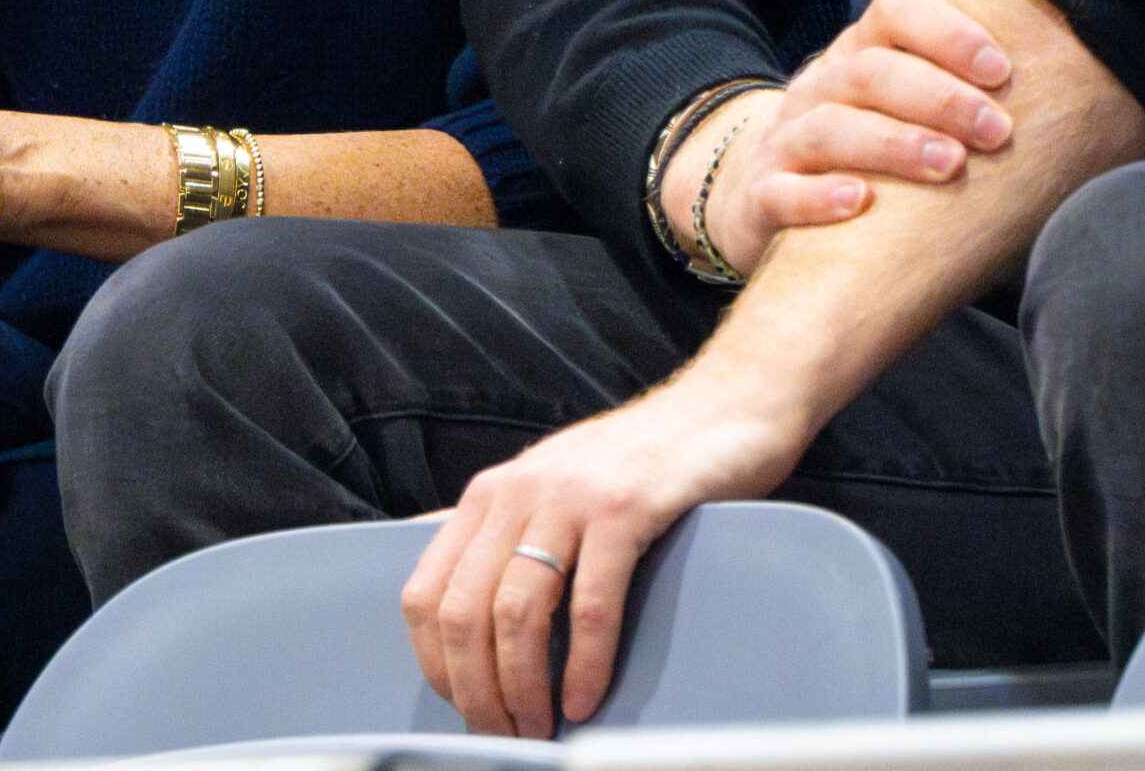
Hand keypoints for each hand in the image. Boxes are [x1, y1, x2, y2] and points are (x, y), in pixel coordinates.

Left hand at [402, 369, 801, 738]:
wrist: (718, 408)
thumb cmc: (634, 462)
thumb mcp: (550, 488)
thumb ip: (505, 535)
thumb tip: (455, 607)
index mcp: (490, 494)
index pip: (425, 593)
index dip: (436, 666)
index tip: (462, 707)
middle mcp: (519, 491)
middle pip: (465, 613)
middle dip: (477, 692)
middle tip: (503, 735)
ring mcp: (571, 498)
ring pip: (517, 614)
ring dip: (523, 688)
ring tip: (539, 728)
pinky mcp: (626, 509)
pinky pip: (591, 606)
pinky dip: (584, 666)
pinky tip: (586, 700)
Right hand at [683, 0, 1015, 281]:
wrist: (751, 187)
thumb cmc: (859, 150)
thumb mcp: (893, 107)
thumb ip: (952, 97)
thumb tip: (1065, 107)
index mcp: (856, 54)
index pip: (891, 12)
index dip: (946, 32)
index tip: (1002, 70)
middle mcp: (818, 87)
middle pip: (870, 72)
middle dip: (939, 97)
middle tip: (996, 131)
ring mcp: (784, 140)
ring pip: (830, 128)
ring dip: (893, 143)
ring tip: (949, 167)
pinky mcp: (761, 195)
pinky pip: (783, 191)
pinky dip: (820, 196)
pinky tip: (860, 203)